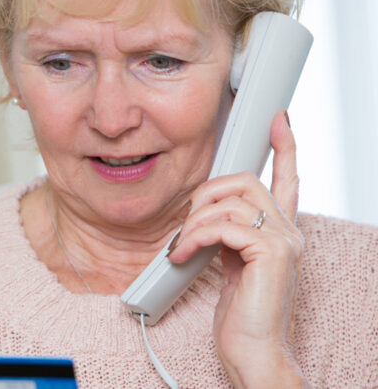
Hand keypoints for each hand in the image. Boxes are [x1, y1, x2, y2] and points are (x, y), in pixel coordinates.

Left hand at [168, 112, 307, 387]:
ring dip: (194, 222)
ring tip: (181, 247)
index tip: (278, 121)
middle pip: (245, 180)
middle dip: (206, 194)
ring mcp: (283, 241)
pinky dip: (194, 237)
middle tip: (187, 224)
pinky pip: (223, 225)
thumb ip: (229, 235)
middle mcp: (288, 231)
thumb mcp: (231, 263)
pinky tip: (183, 255)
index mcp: (280, 231)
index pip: (288, 180)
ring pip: (230, 201)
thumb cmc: (240, 314)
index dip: (285, 147)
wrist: (252, 350)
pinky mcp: (270, 253)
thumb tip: (205, 213)